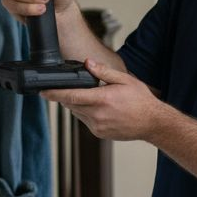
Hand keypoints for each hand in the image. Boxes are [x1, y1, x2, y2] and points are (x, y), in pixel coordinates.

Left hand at [42, 59, 166, 140]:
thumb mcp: (125, 80)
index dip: (54, 94)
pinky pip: (86, 121)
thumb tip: (88, 63)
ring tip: (92, 98)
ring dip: (78, 105)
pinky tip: (100, 109)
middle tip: (70, 89)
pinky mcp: (99, 133)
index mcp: (102, 99)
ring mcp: (98, 126)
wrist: (153, 123)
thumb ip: (104, 72)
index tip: (43, 92)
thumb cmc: (141, 101)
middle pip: (71, 105)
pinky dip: (87, 114)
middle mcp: (98, 115)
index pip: (71, 96)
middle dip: (67, 96)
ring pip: (77, 113)